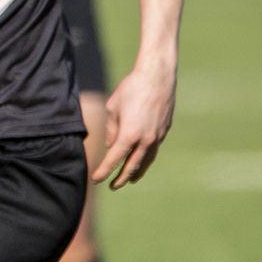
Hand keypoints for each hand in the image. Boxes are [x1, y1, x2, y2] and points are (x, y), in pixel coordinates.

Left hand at [93, 62, 174, 188]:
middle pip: (132, 165)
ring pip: (147, 159)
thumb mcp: (113, 108)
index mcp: (129, 134)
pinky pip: (154, 148)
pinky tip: (142, 159)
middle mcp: (146, 138)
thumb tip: (110, 146)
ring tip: (130, 179)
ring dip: (137, 171)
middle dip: (122, 177)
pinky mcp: (165, 129)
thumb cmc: (131, 89)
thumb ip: (111, 130)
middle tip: (113, 186)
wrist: (157, 75)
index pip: (114, 159)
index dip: (104, 171)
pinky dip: (147, 157)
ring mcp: (158, 135)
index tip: (96, 180)